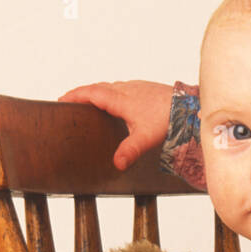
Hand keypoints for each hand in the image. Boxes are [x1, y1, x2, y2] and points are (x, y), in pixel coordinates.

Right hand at [57, 80, 174, 170]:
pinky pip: (122, 88)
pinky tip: (117, 103)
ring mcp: (136, 87)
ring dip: (97, 92)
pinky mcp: (145, 89)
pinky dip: (112, 93)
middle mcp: (126, 90)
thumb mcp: (145, 138)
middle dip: (83, 94)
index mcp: (120, 99)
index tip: (62, 99)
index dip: (75, 96)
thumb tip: (117, 164)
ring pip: (110, 87)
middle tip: (70, 101)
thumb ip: (129, 151)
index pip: (91, 93)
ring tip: (89, 102)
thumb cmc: (168, 118)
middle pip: (98, 88)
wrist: (189, 106)